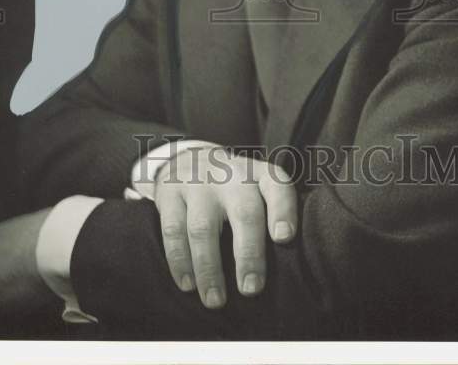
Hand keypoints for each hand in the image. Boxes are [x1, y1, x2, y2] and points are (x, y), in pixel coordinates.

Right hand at [154, 145, 296, 308]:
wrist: (189, 157)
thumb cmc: (234, 188)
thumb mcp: (256, 188)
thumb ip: (272, 217)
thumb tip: (288, 270)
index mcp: (259, 175)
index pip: (277, 185)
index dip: (283, 210)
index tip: (284, 237)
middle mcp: (231, 175)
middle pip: (244, 212)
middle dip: (248, 253)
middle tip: (251, 289)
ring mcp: (198, 183)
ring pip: (203, 227)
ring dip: (209, 267)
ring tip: (216, 300)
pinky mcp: (170, 193)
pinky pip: (173, 230)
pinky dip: (180, 261)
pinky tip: (188, 285)